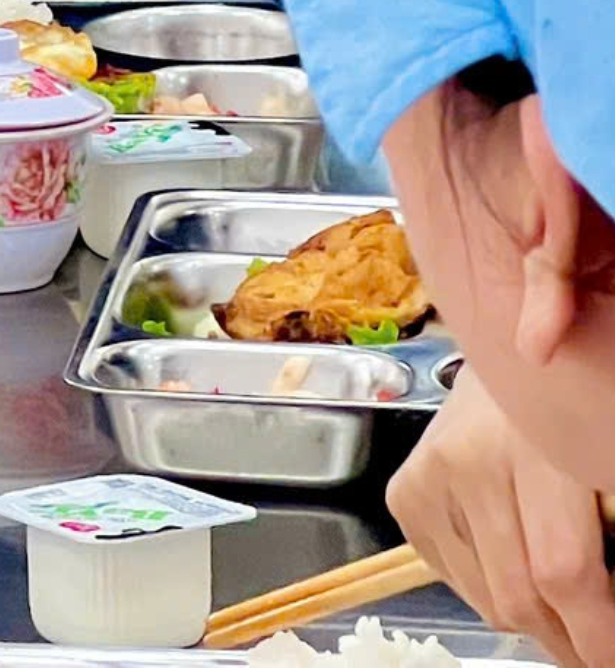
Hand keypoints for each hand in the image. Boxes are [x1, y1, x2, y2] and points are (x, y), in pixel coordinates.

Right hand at [388, 368, 614, 667]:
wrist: (504, 360)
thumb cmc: (570, 415)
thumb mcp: (601, 467)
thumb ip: (609, 537)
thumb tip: (606, 615)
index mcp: (528, 446)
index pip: (562, 570)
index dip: (597, 634)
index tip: (612, 657)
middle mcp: (463, 461)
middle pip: (519, 597)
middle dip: (567, 642)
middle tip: (594, 650)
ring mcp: (424, 478)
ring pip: (487, 601)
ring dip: (531, 621)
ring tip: (559, 605)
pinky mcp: (403, 495)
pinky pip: (456, 582)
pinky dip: (492, 592)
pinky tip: (512, 563)